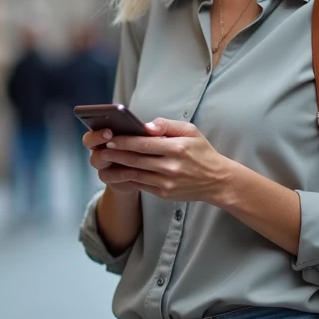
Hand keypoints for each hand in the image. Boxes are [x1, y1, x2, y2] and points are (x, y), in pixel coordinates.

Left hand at [92, 118, 234, 203]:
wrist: (217, 181)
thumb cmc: (202, 152)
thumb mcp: (190, 131)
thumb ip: (167, 125)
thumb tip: (146, 126)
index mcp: (176, 148)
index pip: (144, 144)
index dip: (124, 141)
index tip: (110, 137)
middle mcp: (170, 167)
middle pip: (135, 160)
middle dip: (115, 154)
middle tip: (101, 149)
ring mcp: (166, 182)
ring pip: (135, 174)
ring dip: (117, 168)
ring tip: (106, 161)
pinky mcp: (164, 193)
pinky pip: (140, 185)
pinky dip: (127, 179)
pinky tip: (118, 172)